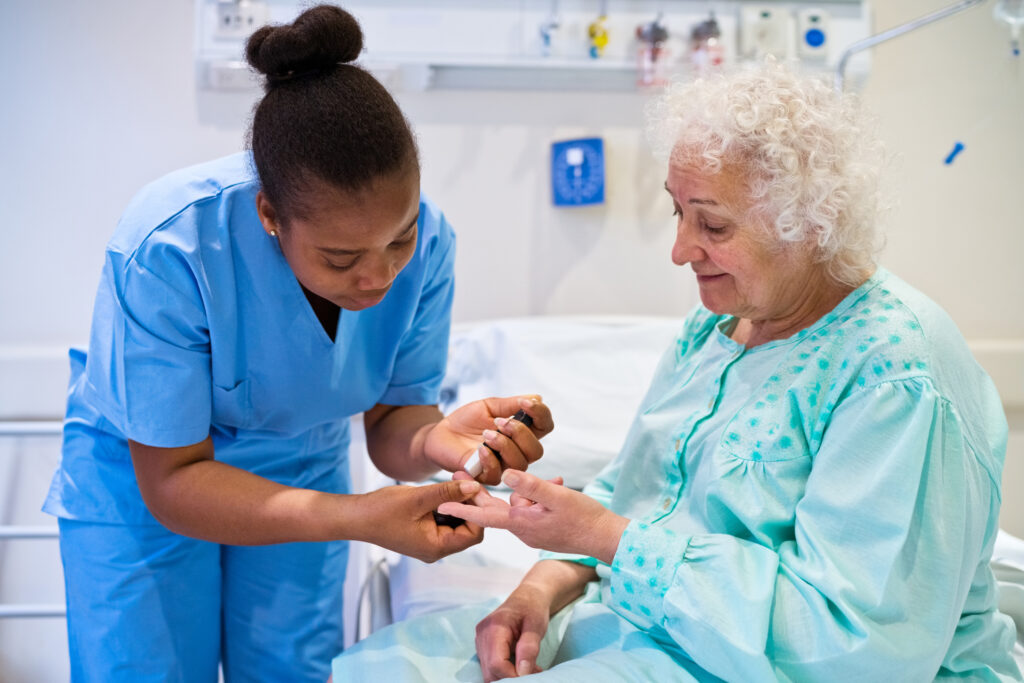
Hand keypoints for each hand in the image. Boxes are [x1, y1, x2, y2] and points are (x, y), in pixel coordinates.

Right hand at [357, 480, 483, 562]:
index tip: (474, 487)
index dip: (478, 510)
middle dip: (470, 504)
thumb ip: (447, 493)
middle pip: (468, 529)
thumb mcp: (418, 498)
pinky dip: (447, 506)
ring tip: (455, 481)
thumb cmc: (382, 510)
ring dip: (459, 503)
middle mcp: (436, 549)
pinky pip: (445, 521)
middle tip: (466, 480)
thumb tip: (474, 487)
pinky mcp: (424, 534)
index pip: (474, 533)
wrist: (356, 517)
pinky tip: (443, 489)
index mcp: (437, 547)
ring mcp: (430, 543)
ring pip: (457, 524)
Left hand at [424, 396, 552, 484]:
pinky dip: (490, 459)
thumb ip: (510, 405)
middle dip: (521, 434)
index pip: (544, 426)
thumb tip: (537, 398)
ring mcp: (503, 466)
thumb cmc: (466, 421)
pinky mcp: (486, 478)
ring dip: (504, 445)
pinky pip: (497, 474)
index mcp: (522, 432)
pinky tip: (479, 449)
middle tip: (500, 422)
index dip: (541, 414)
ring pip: (519, 463)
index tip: (525, 403)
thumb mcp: (488, 407)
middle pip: (536, 450)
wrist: (441, 434)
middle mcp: (517, 451)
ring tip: (486, 434)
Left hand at [440, 470, 628, 563]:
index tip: (441, 504)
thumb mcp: (557, 496)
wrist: (606, 538)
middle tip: (462, 473)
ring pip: (518, 503)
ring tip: (552, 481)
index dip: (462, 508)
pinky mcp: (543, 528)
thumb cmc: (584, 518)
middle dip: (479, 491)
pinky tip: (557, 485)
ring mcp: (533, 530)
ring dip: (525, 489)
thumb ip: (531, 485)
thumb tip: (507, 474)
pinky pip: (532, 507)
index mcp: (521, 522)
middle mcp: (523, 529)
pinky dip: (538, 495)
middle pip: (494, 507)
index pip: (484, 514)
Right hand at [476, 583, 551, 680]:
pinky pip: (489, 667)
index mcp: (494, 627)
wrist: (527, 597)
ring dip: (508, 677)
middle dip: (511, 678)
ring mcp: (480, 641)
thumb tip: (523, 673)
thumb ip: (529, 648)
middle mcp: (482, 634)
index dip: (513, 676)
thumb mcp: (537, 626)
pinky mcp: (482, 646)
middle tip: (535, 673)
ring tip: (529, 669)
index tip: (532, 676)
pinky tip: (521, 666)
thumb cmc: (533, 608)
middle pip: (490, 671)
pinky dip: (505, 673)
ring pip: (488, 672)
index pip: (496, 663)